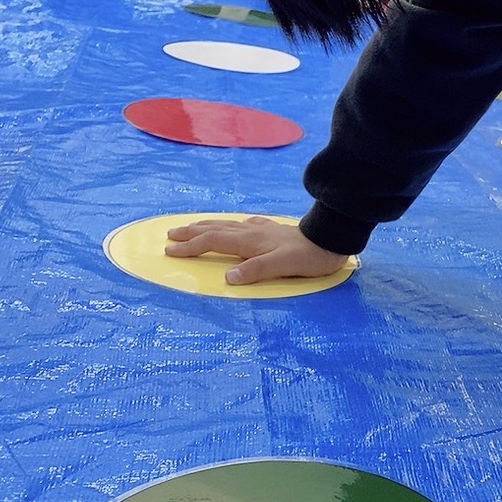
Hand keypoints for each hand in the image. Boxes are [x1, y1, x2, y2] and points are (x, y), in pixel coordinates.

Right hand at [165, 215, 353, 283]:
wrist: (332, 240)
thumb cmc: (308, 257)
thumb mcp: (282, 266)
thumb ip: (255, 270)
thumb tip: (228, 277)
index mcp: (250, 241)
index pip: (213, 242)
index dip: (190, 247)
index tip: (169, 251)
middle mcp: (252, 232)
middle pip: (215, 230)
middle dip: (191, 233)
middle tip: (170, 235)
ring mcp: (263, 229)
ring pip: (228, 225)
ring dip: (207, 226)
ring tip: (192, 226)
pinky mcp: (274, 230)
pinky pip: (245, 224)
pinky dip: (232, 225)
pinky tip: (236, 224)